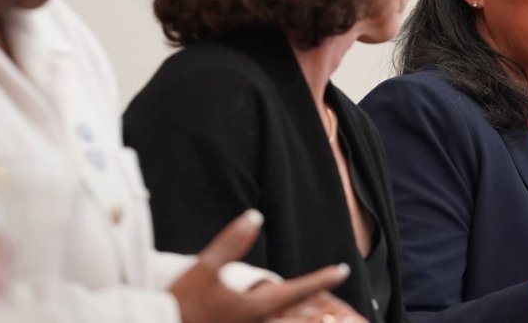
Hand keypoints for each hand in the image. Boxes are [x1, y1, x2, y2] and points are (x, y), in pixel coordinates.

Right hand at [170, 210, 349, 322]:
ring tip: (321, 316)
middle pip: (297, 319)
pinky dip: (280, 322)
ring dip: (302, 321)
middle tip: (345, 314)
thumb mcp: (203, 268)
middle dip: (320, 312)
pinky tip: (277, 318)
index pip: (297, 290)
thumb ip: (231, 242)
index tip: (343, 271)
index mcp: (254, 308)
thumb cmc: (181, 303)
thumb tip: (254, 217)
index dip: (322, 279)